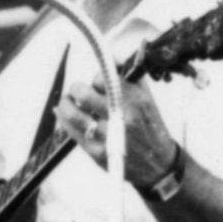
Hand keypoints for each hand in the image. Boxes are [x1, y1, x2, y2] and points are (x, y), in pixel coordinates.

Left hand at [56, 74, 178, 189]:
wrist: (158, 164)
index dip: (96, 79)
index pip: (102, 78)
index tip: (97, 83)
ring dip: (65, 104)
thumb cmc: (150, 127)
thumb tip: (110, 57)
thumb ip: (129, 77)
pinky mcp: (96, 152)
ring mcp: (107, 136)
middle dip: (76, 89)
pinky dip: (64, 120)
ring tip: (67, 102)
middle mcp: (120, 117)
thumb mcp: (146, 98)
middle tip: (77, 90)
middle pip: (83, 94)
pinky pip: (71, 132)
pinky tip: (63, 114)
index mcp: (134, 100)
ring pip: (72, 114)